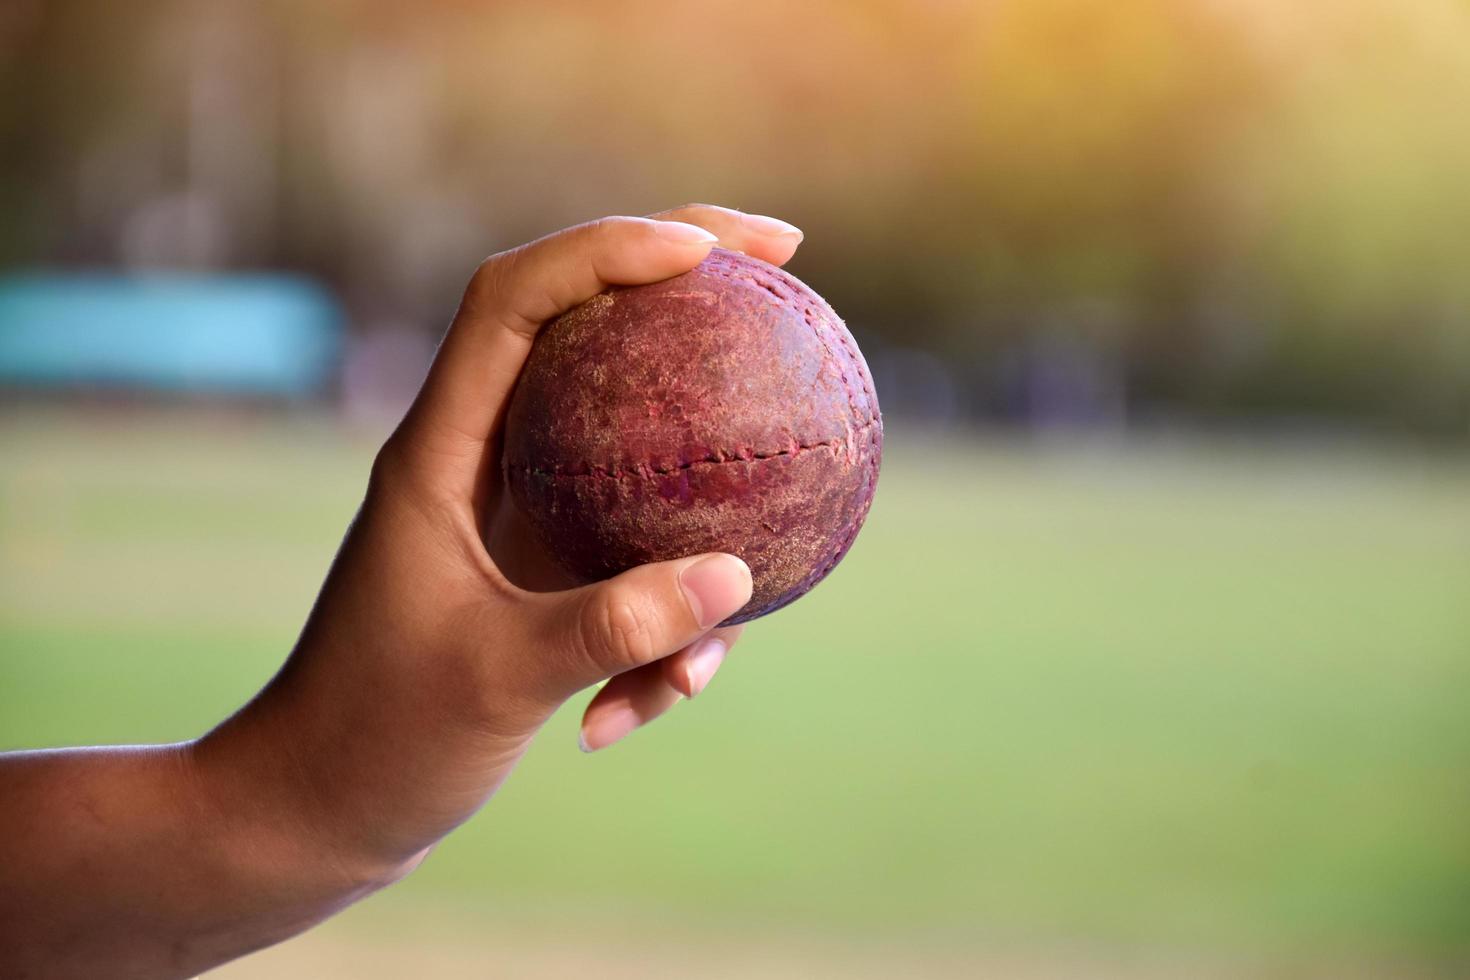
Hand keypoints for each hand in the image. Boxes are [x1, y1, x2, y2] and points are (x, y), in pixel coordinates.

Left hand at [197, 205, 805, 880]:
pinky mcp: (545, 574)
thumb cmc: (376, 739)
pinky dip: (662, 627)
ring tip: (740, 595)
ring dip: (697, 512)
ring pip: (633, 454)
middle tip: (785, 256)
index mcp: (440, 451)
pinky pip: (636, 559)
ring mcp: (520, 515)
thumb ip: (611, 628)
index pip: (515, 301)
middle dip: (685, 284)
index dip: (607, 249)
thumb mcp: (495, 680)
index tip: (712, 254)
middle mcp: (482, 460)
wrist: (318, 812)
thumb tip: (737, 577)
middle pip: (586, 327)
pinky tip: (647, 710)